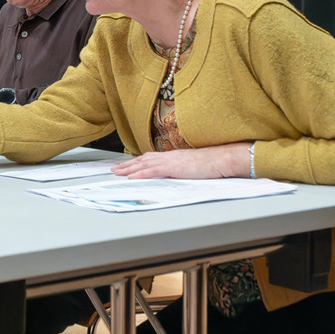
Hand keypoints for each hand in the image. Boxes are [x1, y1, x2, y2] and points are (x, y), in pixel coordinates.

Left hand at [111, 143, 251, 179]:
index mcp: (173, 156)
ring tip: (116, 173)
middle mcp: (168, 156)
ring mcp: (170, 161)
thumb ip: (182, 169)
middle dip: (127, 165)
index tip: (126, 165)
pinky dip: (140, 174)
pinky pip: (152, 171)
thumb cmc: (211, 164)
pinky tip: (131, 177)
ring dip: (128, 169)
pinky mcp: (173, 167)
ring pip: (144, 164)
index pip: (150, 158)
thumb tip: (176, 175)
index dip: (136, 162)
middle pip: (142, 160)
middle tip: (114, 169)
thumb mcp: (192, 166)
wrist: (221, 159)